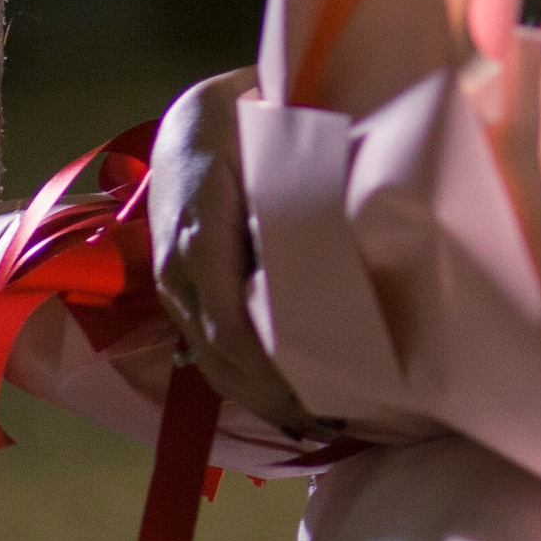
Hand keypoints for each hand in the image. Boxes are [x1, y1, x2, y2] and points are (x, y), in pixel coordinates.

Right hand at [149, 68, 319, 436]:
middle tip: (339, 425)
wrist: (197, 117)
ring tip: (321, 425)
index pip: (230, 319)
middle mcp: (179, 261)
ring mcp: (174, 281)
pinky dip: (243, 378)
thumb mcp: (280, 129)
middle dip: (275, 395)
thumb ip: (310, 173)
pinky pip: (206, 346)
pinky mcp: (180, 292)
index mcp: (203, 222)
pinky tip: (287, 400)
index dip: (272, 370)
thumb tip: (367, 215)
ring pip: (210, 356)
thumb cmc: (254, 115)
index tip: (322, 399)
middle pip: (220, 350)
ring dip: (260, 397)